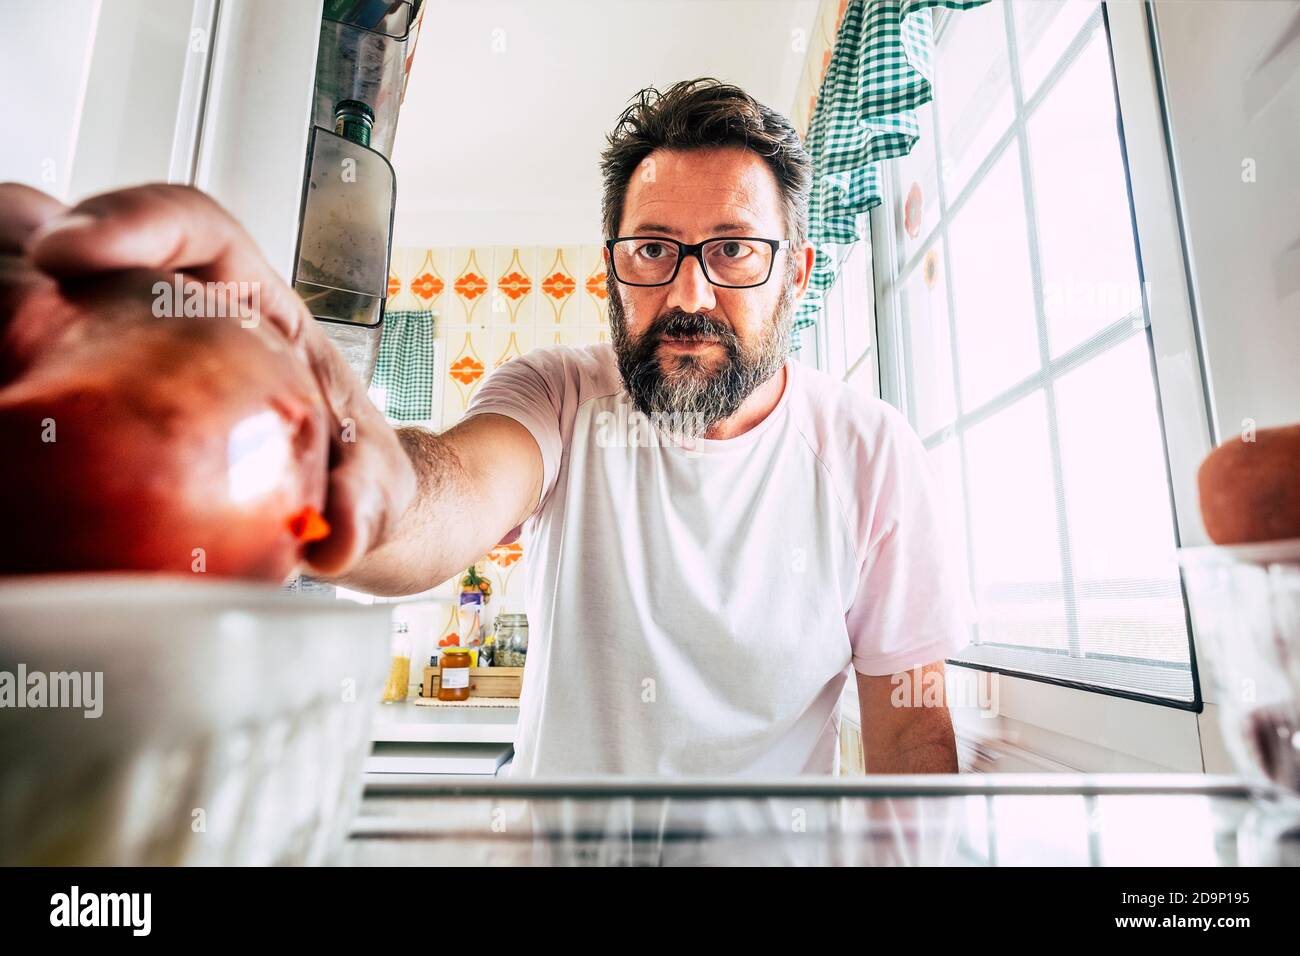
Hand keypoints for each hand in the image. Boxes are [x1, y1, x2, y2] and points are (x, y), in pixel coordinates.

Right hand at [3, 182, 415, 576]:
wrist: (342, 510)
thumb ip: (368, 497)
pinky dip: (23, 363)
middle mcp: (187, 311)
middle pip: (98, 242)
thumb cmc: (356, 471)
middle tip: (6, 278)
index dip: (129, 221)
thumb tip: (338, 534)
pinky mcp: (108, 391)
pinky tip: (10, 398)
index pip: (192, 226)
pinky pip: (51, 359)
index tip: (74, 252)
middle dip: (34, 238)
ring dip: (13, 300)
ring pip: (56, 296)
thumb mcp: (377, 483)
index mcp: (256, 303)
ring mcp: (136, 347)